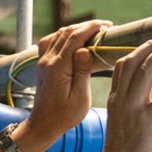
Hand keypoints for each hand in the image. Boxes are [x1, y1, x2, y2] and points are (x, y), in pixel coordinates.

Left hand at [14, 20, 109, 151]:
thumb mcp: (80, 97)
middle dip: (87, 26)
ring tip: (93, 33)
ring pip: (57, 35)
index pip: (75, 37)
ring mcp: (42, 62)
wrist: (43, 125)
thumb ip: (82, 71)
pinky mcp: (42, 66)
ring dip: (75, 30)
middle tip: (105, 28)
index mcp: (58, 67)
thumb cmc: (64, 116)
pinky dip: (63, 36)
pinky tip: (74, 41)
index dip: (92, 27)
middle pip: (66, 32)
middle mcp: (47, 61)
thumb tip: (84, 49)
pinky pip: (50, 42)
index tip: (109, 26)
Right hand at [96, 39, 151, 151]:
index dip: (138, 51)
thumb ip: (142, 109)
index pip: (121, 66)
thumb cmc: (120, 150)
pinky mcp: (146, 121)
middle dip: (151, 46)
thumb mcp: (125, 123)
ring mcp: (132, 109)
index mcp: (115, 99)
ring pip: (146, 71)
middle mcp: (121, 99)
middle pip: (132, 61)